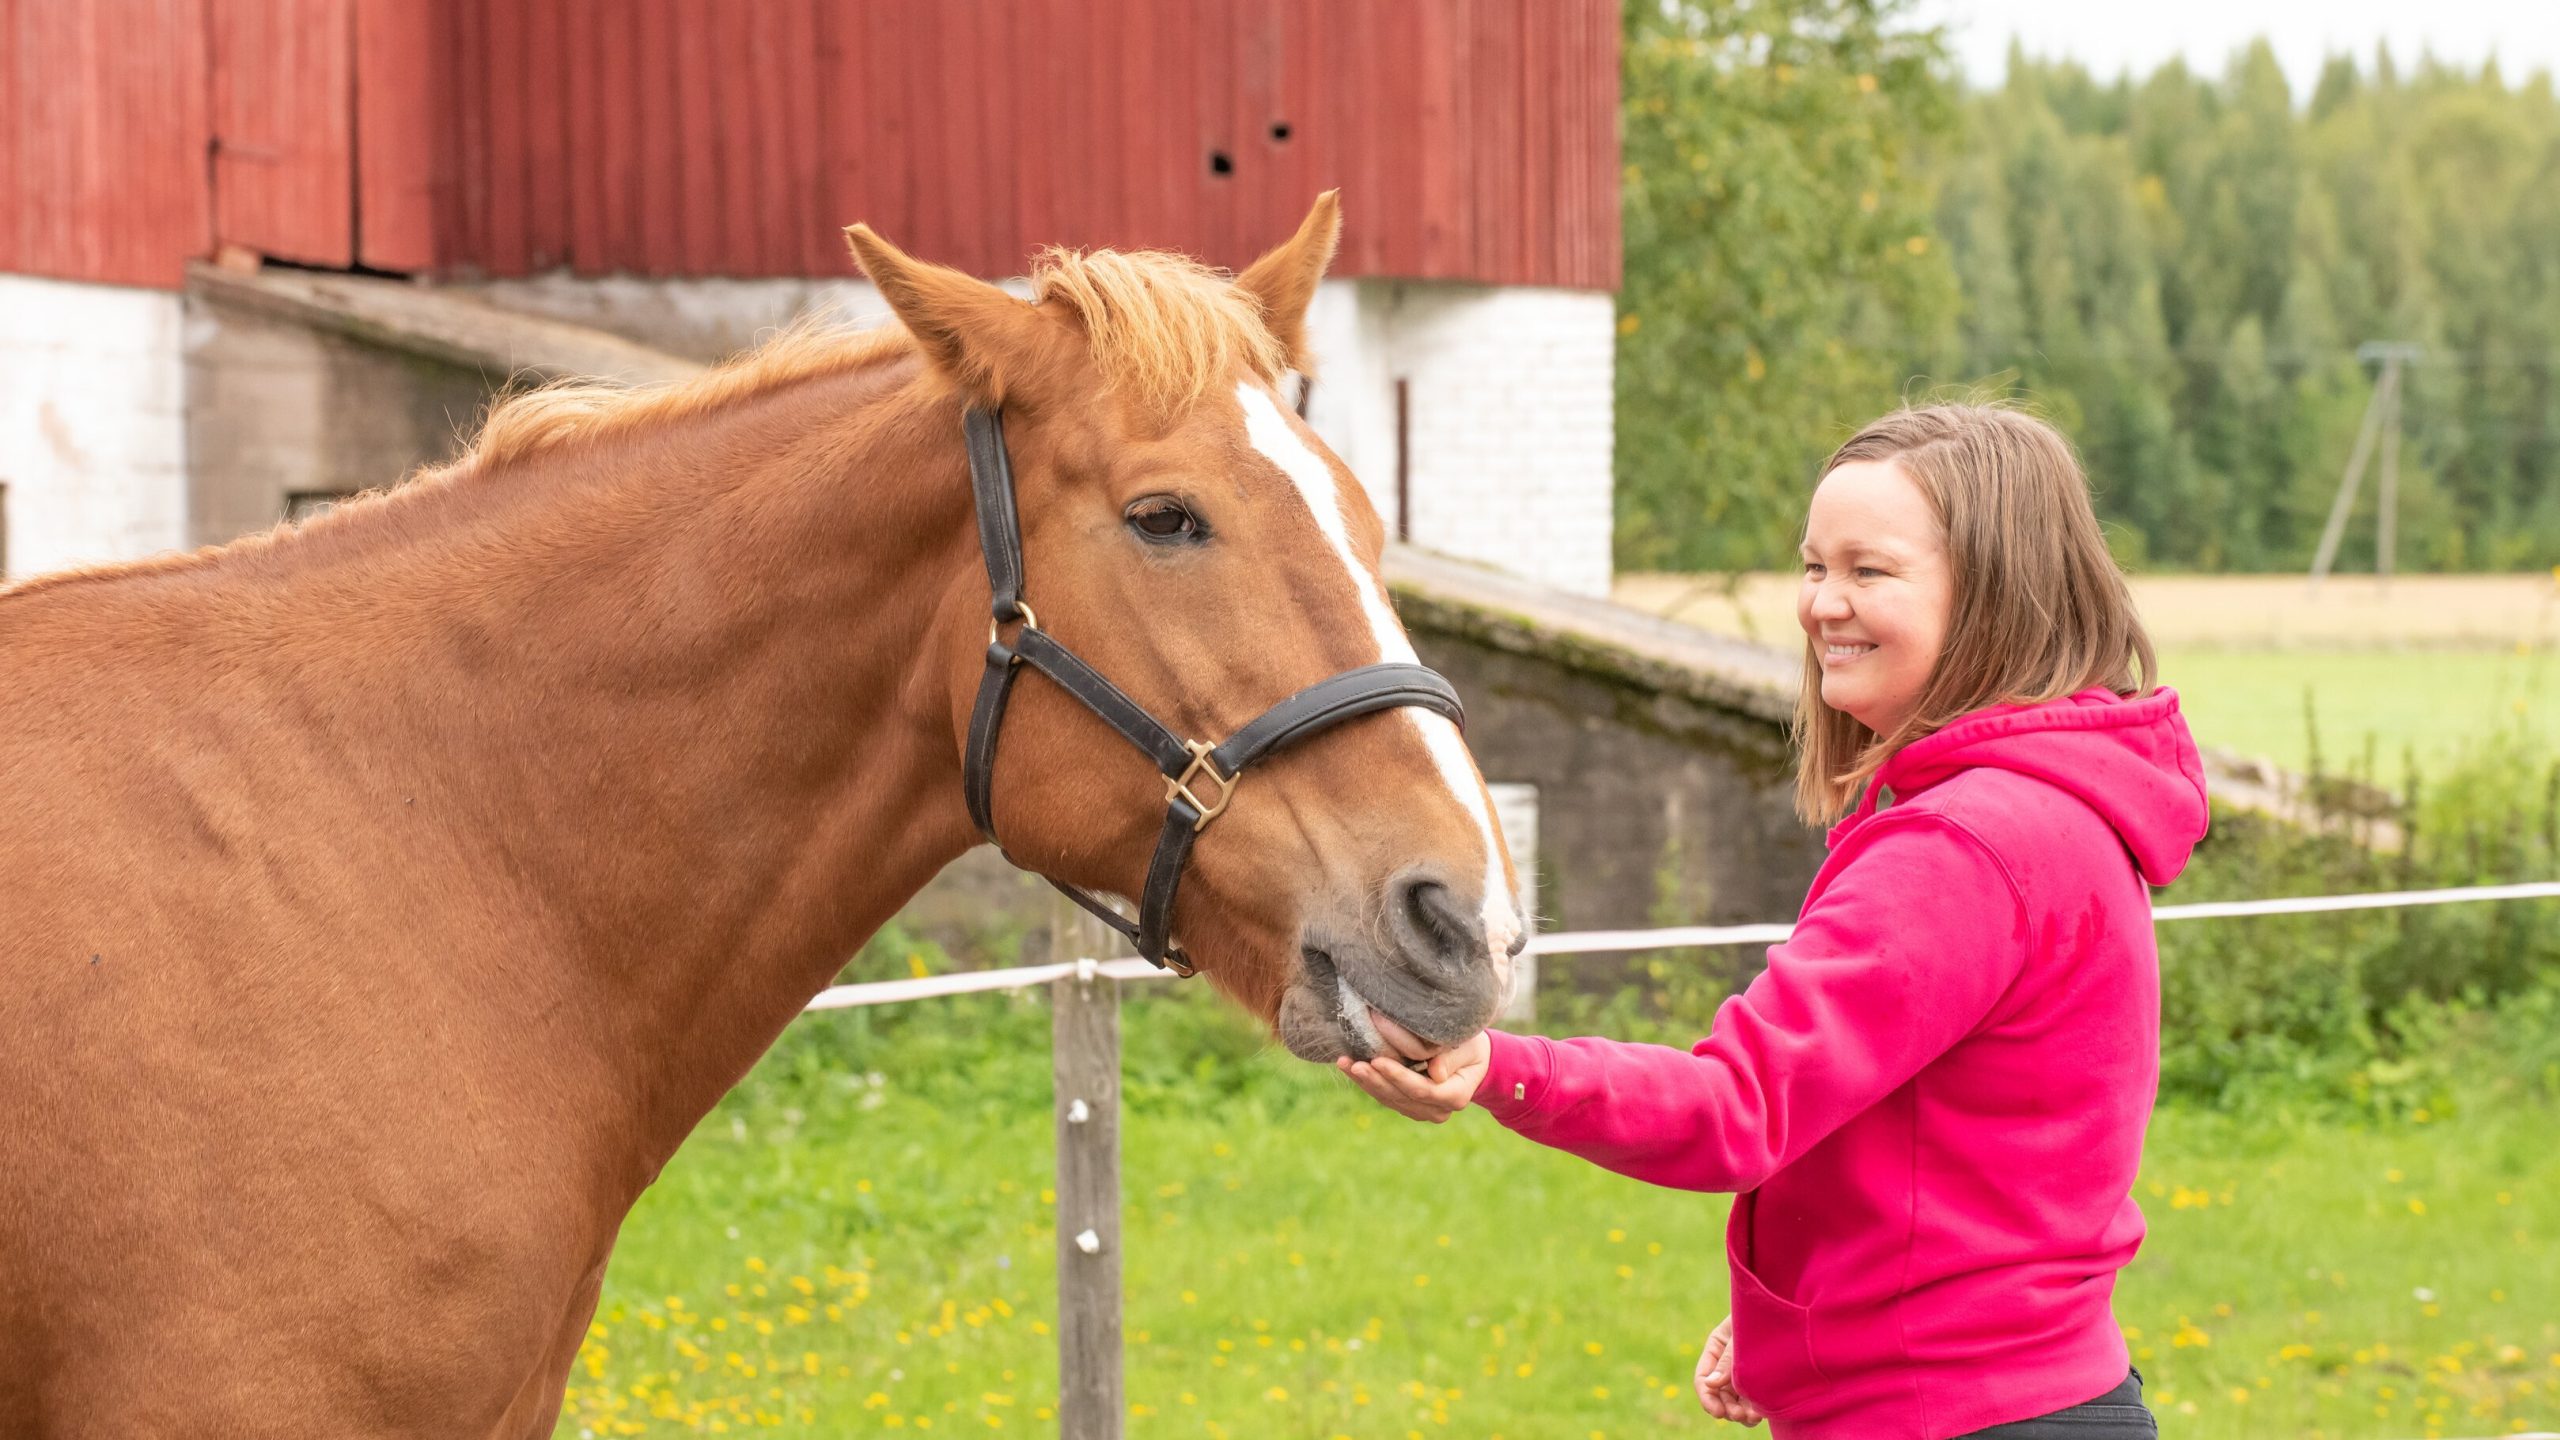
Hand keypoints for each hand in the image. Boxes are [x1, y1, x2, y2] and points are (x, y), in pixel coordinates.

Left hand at [1333, 1010, 1488, 1122]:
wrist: (1471, 1059)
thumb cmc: (1471, 1047)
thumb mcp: (1469, 1047)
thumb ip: (1452, 1058)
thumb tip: (1435, 1074)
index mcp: (1455, 1096)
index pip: (1422, 1090)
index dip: (1398, 1077)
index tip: (1378, 1060)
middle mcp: (1438, 1110)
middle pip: (1401, 1097)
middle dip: (1375, 1080)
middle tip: (1353, 1064)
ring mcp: (1422, 1111)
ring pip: (1389, 1099)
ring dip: (1365, 1082)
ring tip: (1345, 1064)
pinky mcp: (1408, 1106)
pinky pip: (1385, 1096)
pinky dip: (1366, 1082)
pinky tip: (1349, 1067)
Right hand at [1695, 1315, 1763, 1425]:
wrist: (1791, 1303)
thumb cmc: (1764, 1314)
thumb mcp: (1742, 1334)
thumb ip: (1727, 1359)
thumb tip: (1710, 1384)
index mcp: (1716, 1347)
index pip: (1702, 1378)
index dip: (1707, 1397)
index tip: (1717, 1412)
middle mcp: (1727, 1363)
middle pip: (1718, 1394)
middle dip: (1727, 1408)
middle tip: (1740, 1415)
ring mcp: (1743, 1372)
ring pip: (1734, 1401)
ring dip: (1740, 1413)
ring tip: (1753, 1417)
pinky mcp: (1761, 1380)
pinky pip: (1751, 1401)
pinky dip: (1753, 1410)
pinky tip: (1761, 1413)